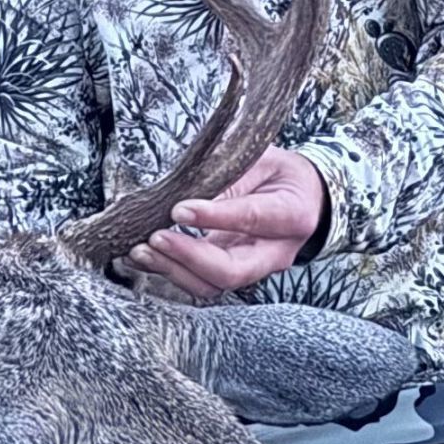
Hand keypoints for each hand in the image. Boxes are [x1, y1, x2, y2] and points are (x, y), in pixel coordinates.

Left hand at [125, 146, 327, 300]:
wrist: (302, 197)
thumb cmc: (280, 174)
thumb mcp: (262, 158)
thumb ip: (231, 174)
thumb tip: (187, 192)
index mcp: (291, 214)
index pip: (251, 219)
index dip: (214, 217)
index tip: (178, 209)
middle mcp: (275, 252)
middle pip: (231, 270)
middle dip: (188, 257)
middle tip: (154, 237)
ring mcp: (253, 269)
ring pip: (213, 284)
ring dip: (173, 270)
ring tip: (141, 250)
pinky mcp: (233, 273)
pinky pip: (202, 283)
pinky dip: (172, 272)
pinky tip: (148, 256)